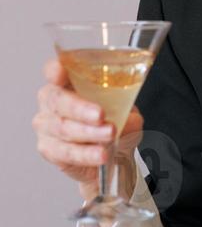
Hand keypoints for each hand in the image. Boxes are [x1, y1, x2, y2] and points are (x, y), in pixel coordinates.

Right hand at [33, 57, 142, 204]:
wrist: (109, 155)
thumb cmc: (111, 122)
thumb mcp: (126, 111)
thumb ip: (128, 111)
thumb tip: (130, 119)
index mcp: (67, 82)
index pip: (53, 70)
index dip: (55, 70)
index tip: (62, 71)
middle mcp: (52, 101)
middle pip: (57, 100)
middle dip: (80, 108)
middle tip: (100, 115)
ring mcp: (47, 126)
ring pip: (63, 128)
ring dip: (89, 132)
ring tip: (110, 135)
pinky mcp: (49, 149)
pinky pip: (66, 152)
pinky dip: (86, 153)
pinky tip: (100, 153)